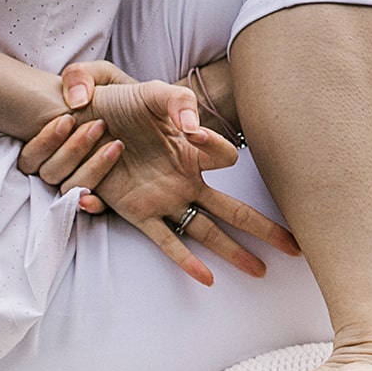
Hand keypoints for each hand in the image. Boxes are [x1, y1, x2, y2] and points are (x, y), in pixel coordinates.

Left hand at [17, 60, 298, 285]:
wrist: (78, 118)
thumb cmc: (118, 101)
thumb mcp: (151, 91)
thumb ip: (175, 100)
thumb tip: (192, 123)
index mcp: (192, 148)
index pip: (224, 156)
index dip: (214, 146)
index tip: (191, 132)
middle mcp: (185, 178)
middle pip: (233, 209)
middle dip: (264, 227)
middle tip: (294, 246)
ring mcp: (164, 198)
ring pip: (207, 231)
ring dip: (234, 250)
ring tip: (260, 270)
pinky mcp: (137, 212)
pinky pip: (167, 240)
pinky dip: (186, 261)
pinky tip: (207, 279)